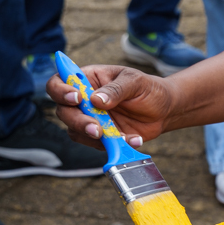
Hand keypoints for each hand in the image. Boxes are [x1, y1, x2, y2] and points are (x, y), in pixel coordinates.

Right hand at [48, 64, 173, 147]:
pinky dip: (112, 145)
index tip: (76, 98)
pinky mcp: (100, 136)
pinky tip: (133, 139)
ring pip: (74, 130)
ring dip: (92, 136)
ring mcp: (90, 119)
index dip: (60, 91)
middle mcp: (83, 100)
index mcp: (87, 79)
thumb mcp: (135, 82)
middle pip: (62, 111)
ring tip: (117, 136)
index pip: (59, 82)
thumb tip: (95, 100)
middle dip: (77, 121)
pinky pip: (95, 144)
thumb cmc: (148, 89)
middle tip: (97, 129)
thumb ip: (116, 89)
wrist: (163, 111)